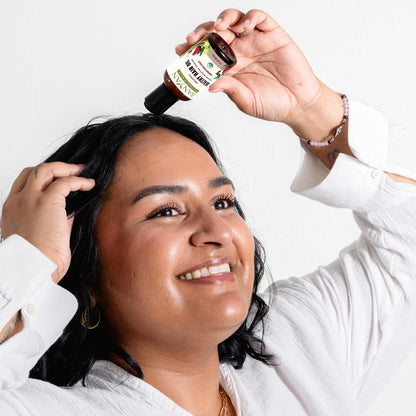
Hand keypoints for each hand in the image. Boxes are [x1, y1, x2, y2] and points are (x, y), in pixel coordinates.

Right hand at [0, 163, 94, 282]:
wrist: (35, 269)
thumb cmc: (39, 260)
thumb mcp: (40, 235)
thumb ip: (52, 219)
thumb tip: (70, 210)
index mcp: (12, 211)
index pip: (24, 184)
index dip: (42, 178)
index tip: (58, 180)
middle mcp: (17, 201)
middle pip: (33, 172)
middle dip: (55, 168)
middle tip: (72, 170)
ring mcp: (30, 200)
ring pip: (46, 169)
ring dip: (66, 168)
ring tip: (82, 172)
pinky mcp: (47, 202)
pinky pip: (65, 182)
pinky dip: (79, 181)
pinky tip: (89, 185)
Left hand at [176, 9, 326, 125]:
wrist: (299, 105)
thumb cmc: (273, 104)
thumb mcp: (246, 101)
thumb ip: (230, 90)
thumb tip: (210, 84)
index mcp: (230, 67)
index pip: (207, 52)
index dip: (193, 49)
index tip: (181, 50)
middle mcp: (240, 51)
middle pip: (216, 33)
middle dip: (203, 32)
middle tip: (195, 38)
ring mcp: (255, 41)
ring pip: (234, 20)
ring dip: (223, 19)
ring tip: (219, 27)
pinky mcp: (273, 34)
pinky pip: (259, 18)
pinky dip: (249, 16)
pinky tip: (244, 25)